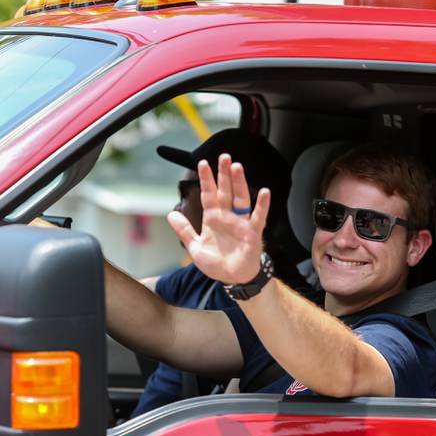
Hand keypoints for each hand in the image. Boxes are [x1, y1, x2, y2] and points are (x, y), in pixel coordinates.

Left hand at [167, 154, 269, 284]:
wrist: (233, 279)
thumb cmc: (217, 263)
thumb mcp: (196, 247)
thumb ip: (184, 230)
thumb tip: (171, 214)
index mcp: (213, 218)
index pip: (209, 195)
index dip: (206, 180)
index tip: (203, 163)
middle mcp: (227, 217)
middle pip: (226, 191)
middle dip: (224, 174)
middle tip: (224, 157)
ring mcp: (241, 223)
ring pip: (241, 199)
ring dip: (239, 183)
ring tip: (237, 167)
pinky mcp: (253, 232)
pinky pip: (258, 217)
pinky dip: (262, 205)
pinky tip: (265, 192)